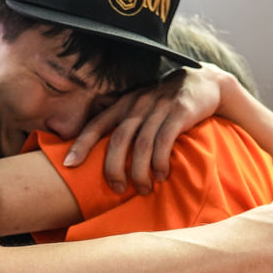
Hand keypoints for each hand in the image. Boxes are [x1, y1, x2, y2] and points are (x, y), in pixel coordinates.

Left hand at [63, 63, 230, 194]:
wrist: (203, 82)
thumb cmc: (166, 104)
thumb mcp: (141, 108)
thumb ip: (124, 126)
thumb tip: (105, 159)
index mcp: (124, 104)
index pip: (97, 124)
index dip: (81, 144)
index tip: (68, 165)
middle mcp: (138, 104)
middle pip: (119, 138)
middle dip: (113, 167)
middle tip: (116, 189)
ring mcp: (159, 107)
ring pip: (142, 143)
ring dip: (140, 171)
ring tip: (142, 189)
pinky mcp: (180, 111)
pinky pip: (165, 140)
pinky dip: (160, 161)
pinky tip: (161, 175)